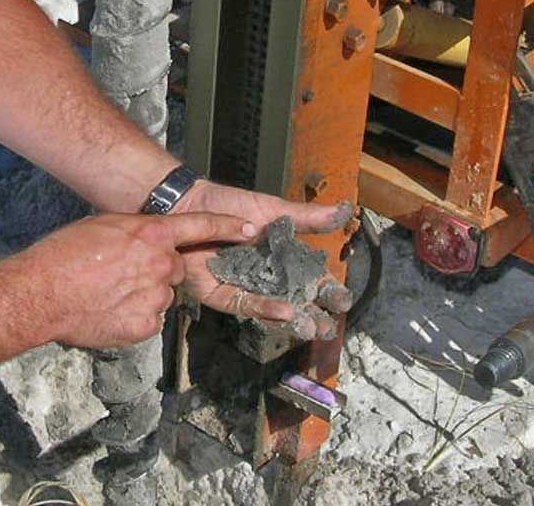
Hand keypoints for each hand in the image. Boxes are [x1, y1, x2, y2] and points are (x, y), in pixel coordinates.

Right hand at [15, 211, 256, 350]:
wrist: (41, 293)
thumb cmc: (62, 255)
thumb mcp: (101, 228)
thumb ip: (132, 235)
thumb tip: (141, 244)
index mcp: (150, 233)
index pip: (200, 226)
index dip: (226, 227)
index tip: (248, 230)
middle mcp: (160, 263)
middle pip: (173, 268)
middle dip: (156, 271)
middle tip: (121, 275)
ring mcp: (156, 297)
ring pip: (160, 297)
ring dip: (142, 296)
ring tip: (106, 295)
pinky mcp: (146, 326)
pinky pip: (148, 320)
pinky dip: (132, 318)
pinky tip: (106, 312)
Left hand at [174, 179, 353, 337]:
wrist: (189, 204)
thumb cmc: (229, 204)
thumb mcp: (271, 208)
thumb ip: (306, 217)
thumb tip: (344, 212)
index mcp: (282, 258)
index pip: (312, 278)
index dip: (328, 290)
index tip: (343, 300)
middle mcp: (266, 277)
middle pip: (296, 299)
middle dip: (314, 314)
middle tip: (329, 327)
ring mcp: (245, 286)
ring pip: (274, 308)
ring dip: (294, 318)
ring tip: (312, 327)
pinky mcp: (222, 293)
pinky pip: (245, 304)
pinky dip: (264, 308)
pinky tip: (284, 312)